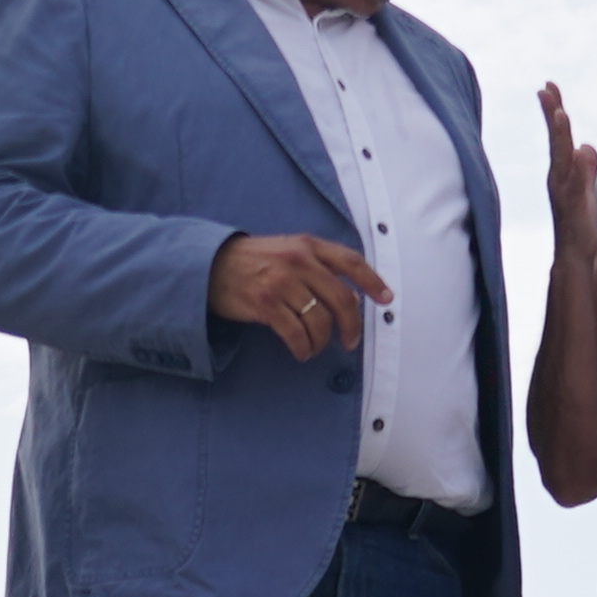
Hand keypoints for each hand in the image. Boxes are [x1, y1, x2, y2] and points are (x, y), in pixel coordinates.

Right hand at [208, 229, 387, 363]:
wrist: (210, 264)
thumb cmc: (252, 261)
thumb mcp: (288, 252)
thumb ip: (317, 268)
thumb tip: (350, 298)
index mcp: (307, 246)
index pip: (350, 261)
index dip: (373, 281)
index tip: (386, 299)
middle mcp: (298, 261)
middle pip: (342, 298)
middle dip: (351, 326)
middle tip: (349, 342)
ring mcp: (281, 282)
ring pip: (320, 320)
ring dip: (322, 342)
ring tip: (314, 348)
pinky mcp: (265, 303)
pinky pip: (295, 333)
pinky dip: (303, 347)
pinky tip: (301, 351)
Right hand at [535, 83, 596, 243]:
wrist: (576, 254)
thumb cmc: (579, 222)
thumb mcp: (586, 188)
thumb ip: (586, 167)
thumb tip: (584, 147)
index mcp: (562, 171)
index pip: (559, 136)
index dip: (554, 112)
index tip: (549, 87)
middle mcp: (558, 176)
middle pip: (556, 140)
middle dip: (551, 114)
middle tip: (547, 89)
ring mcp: (563, 190)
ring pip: (561, 157)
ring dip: (560, 135)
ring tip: (559, 112)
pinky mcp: (571, 205)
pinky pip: (572, 182)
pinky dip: (573, 166)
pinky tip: (576, 151)